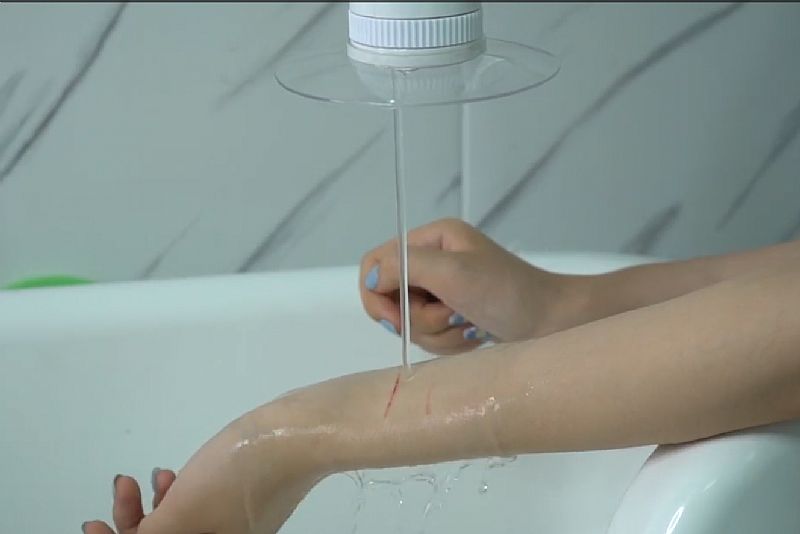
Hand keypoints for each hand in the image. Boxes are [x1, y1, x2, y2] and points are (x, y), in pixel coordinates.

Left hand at [85, 403, 328, 533]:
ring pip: (181, 526)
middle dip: (133, 522)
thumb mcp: (181, 514)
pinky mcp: (245, 504)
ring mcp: (237, 528)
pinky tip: (173, 473)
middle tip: (121, 490)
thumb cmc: (240, 476)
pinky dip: (180, 495)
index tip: (94, 525)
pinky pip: (201, 510)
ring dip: (155, 505)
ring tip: (154, 475)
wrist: (296, 434)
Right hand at [360, 218, 580, 354]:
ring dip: (438, 333)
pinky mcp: (454, 315)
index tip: (394, 320)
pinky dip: (449, 341)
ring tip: (469, 327)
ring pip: (411, 323)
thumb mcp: (453, 273)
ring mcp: (443, 291)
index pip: (375, 263)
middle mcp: (433, 262)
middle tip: (451, 318)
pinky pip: (430, 336)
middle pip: (391, 299)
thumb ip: (404, 267)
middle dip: (418, 319)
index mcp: (432, 240)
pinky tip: (473, 335)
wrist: (555, 323)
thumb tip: (369, 278)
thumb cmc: (507, 292)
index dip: (376, 294)